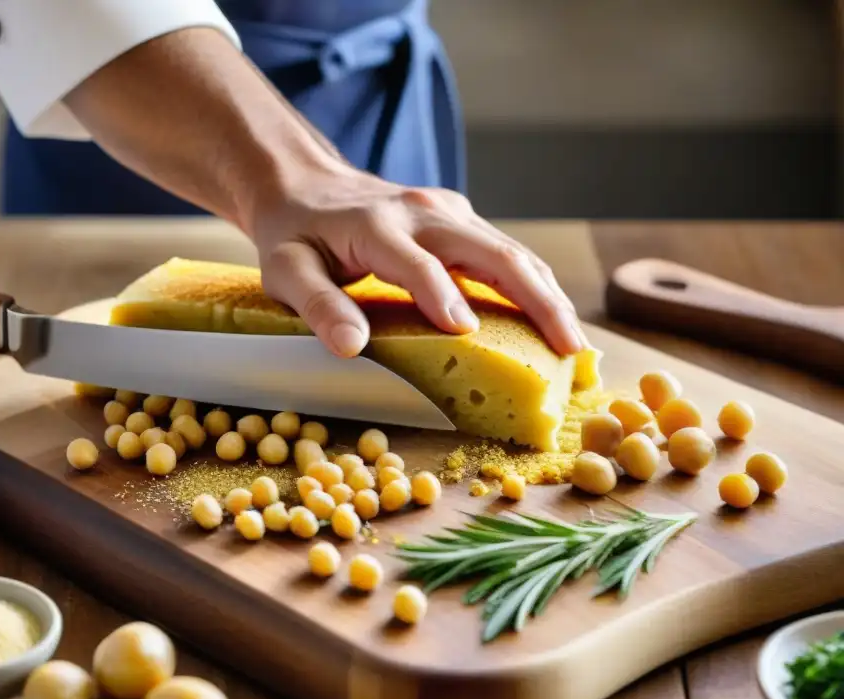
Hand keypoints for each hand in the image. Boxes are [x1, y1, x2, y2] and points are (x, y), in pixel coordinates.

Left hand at [250, 165, 588, 358]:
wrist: (307, 186)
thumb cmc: (296, 237)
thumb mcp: (287, 272)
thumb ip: (318, 306)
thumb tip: (352, 347)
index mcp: (378, 227)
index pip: (419, 265)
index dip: (442, 297)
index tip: (467, 334)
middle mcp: (423, 213)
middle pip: (493, 253)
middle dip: (536, 301)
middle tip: (567, 349)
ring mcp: (448, 211)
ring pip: (511, 251)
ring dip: (547, 296)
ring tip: (574, 343)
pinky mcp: (460, 219)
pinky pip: (505, 252)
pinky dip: (534, 286)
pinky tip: (552, 318)